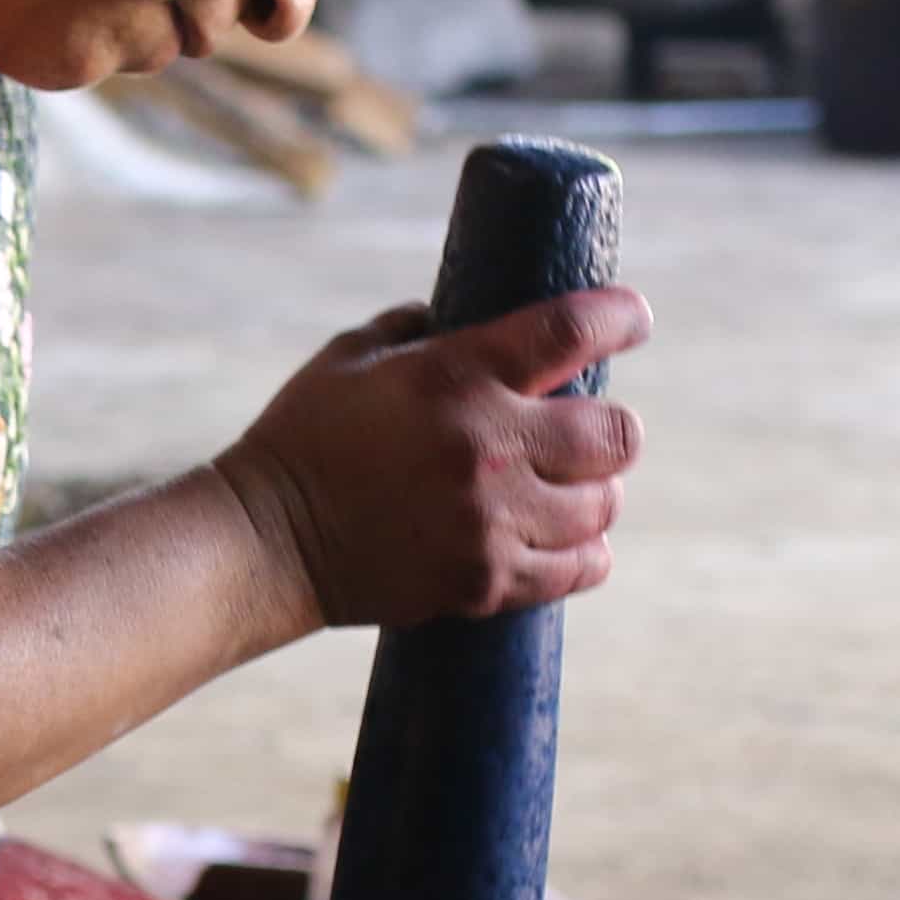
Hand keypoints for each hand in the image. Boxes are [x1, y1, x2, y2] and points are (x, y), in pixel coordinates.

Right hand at [209, 286, 647, 636]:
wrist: (267, 541)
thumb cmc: (305, 435)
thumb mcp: (353, 355)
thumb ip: (422, 329)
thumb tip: (471, 318)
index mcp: (456, 376)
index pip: (572, 330)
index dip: (619, 318)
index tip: (632, 319)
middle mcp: (487, 447)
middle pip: (616, 434)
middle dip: (612, 428)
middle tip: (588, 432)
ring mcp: (491, 521)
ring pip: (604, 505)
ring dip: (595, 492)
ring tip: (567, 489)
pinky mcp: (486, 581)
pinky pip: (580, 568)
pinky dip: (584, 552)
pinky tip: (564, 538)